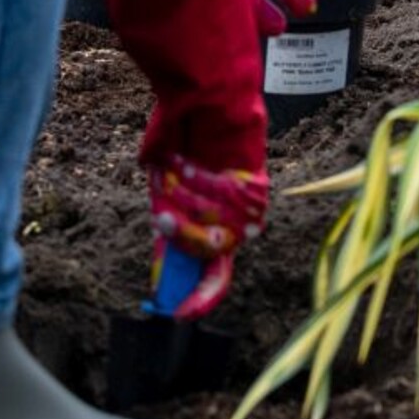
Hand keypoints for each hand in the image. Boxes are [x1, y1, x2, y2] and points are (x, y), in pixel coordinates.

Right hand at [145, 154, 269, 319]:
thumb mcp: (167, 193)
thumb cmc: (182, 148)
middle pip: (209, 251)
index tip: (178, 313)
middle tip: (162, 216)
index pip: (216, 278)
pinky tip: (187, 162)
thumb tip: (163, 258)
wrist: (205, 105)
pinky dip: (195, 180)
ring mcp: (249, 210)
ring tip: (175, 171)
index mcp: (216, 234)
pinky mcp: (256, 188)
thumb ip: (170, 224)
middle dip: (182, 234)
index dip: (199, 298)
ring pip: (209, 224)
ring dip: (182, 200)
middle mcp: (237, 228)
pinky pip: (218, 198)